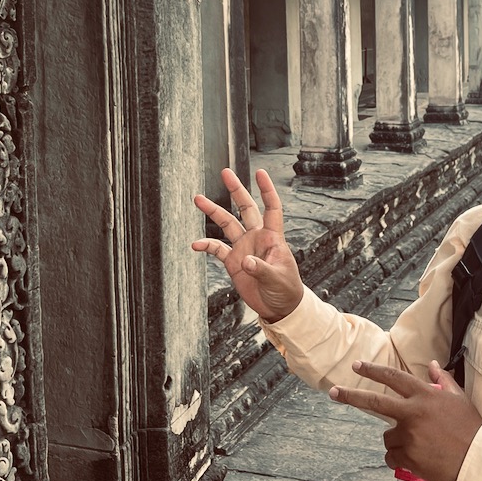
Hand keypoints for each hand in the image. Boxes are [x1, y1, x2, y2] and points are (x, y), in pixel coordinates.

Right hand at [192, 168, 304, 322]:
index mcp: (273, 237)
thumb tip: (246, 260)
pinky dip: (206, 245)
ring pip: (227, 224)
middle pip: (245, 208)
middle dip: (236, 190)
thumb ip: (261, 269)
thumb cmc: (286, 290)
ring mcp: (243, 248)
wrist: (278, 307)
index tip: (260, 172)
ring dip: (213, 212)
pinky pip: (217, 249)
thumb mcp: (277, 279)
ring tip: (198, 199)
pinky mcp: (233, 261)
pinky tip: (195, 245)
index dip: (266, 190)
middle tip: (225, 172)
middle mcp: (257, 238)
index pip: (272, 208)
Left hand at [329, 360, 481, 480]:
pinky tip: (416, 459)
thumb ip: (442, 381)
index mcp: (425, 396)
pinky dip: (399, 459)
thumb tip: (432, 365)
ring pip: (387, 437)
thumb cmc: (470, 429)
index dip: (373, 371)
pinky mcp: (408, 457)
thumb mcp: (459, 400)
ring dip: (397, 441)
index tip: (356, 366)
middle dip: (350, 395)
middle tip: (333, 392)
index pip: (393, 378)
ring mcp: (409, 436)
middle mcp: (413, 413)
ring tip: (419, 446)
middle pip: (374, 402)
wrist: (477, 460)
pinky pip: (392, 457)